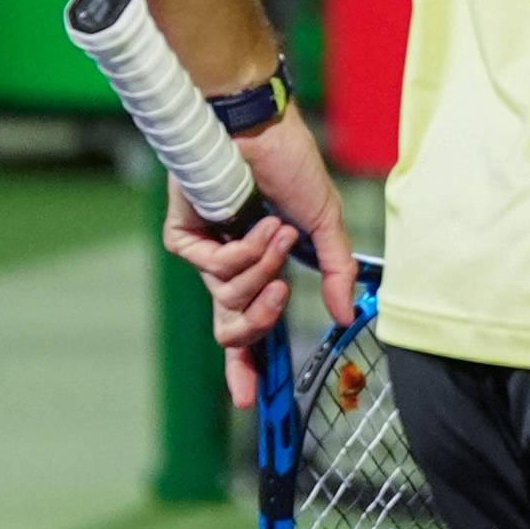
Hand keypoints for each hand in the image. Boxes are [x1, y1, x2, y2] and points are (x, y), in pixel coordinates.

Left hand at [156, 103, 359, 404]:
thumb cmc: (291, 165)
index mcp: (255, 267)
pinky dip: (244, 251)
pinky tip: (258, 223)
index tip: (251, 400)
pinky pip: (213, 269)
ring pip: (226, 297)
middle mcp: (226, 265)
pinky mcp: (184, 235)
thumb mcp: (325, 223)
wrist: (259, 128)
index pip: (246, 327)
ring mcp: (204, 250)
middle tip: (279, 296)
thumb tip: (345, 315)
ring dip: (262, 266)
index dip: (246, 367)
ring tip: (277, 228)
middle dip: (257, 322)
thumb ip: (335, 271)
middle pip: (230, 328)